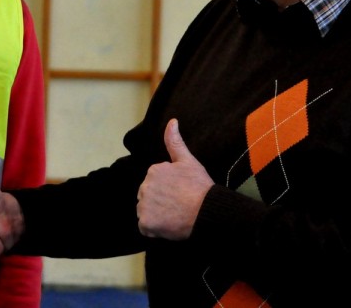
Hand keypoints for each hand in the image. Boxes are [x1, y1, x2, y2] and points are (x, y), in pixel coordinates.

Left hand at [137, 119, 213, 239]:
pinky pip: (146, 228)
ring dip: (157, 216)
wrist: (206, 210)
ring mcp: (143, 205)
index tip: (180, 194)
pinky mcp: (146, 223)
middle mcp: (144, 186)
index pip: (155, 184)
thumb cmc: (199, 186)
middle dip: (160, 203)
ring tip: (175, 216)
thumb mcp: (188, 161)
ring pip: (146, 212)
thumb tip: (172, 120)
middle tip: (178, 206)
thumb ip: (175, 141)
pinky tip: (168, 226)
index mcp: (153, 171)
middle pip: (148, 198)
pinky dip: (155, 229)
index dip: (168, 191)